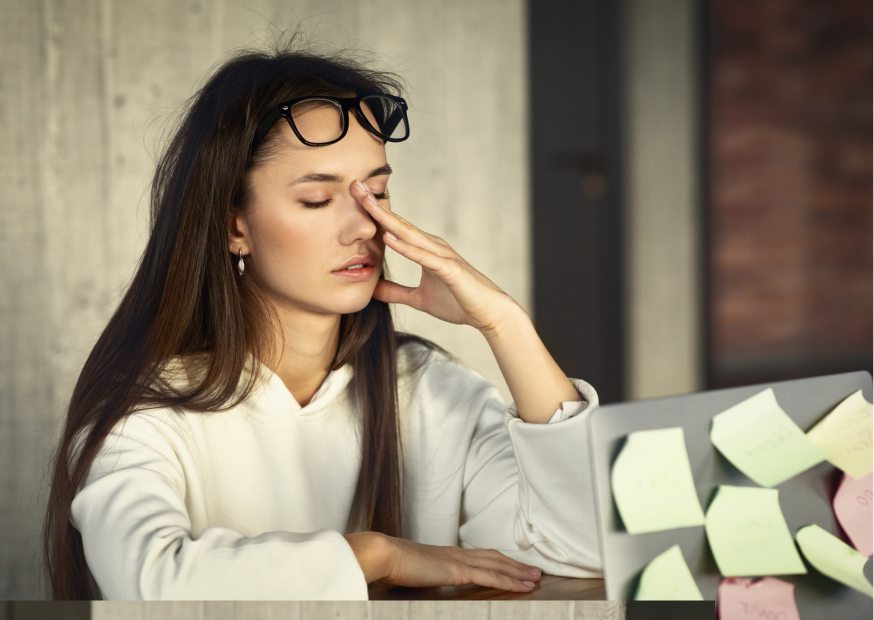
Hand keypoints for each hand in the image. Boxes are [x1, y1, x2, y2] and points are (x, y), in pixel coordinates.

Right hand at [345, 532, 540, 591]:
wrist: (384, 554)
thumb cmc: (392, 564)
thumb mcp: (413, 571)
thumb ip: (424, 574)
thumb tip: (424, 578)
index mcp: (446, 554)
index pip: (480, 556)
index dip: (499, 561)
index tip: (513, 566)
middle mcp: (456, 553)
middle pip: (494, 557)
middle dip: (515, 564)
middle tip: (535, 570)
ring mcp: (459, 560)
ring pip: (498, 565)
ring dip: (518, 572)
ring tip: (535, 578)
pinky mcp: (458, 570)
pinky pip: (490, 576)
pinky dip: (509, 580)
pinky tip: (522, 586)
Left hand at [352, 181, 519, 333]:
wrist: (489, 313)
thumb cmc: (459, 302)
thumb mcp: (418, 299)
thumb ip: (396, 292)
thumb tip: (373, 290)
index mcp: (425, 250)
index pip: (395, 229)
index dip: (374, 214)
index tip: (353, 199)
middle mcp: (433, 246)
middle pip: (399, 223)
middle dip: (375, 206)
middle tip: (354, 186)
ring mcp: (441, 256)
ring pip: (409, 234)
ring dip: (387, 219)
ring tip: (366, 204)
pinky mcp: (449, 270)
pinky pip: (424, 257)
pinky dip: (406, 248)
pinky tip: (389, 239)